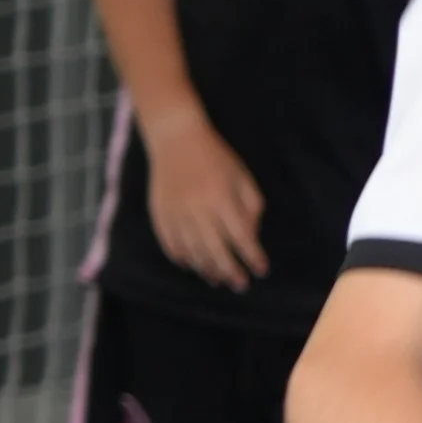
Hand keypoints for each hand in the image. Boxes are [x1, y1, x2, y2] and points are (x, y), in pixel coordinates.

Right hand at [144, 107, 268, 289]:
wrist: (175, 137)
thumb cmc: (216, 158)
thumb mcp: (242, 177)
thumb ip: (251, 207)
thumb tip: (250, 238)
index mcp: (222, 198)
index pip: (242, 237)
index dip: (253, 257)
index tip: (262, 270)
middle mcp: (198, 209)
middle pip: (216, 251)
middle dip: (231, 272)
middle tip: (240, 285)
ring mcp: (176, 212)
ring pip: (192, 252)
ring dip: (207, 270)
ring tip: (218, 279)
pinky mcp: (159, 213)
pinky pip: (170, 244)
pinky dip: (182, 259)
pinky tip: (192, 266)